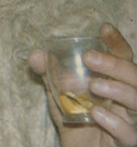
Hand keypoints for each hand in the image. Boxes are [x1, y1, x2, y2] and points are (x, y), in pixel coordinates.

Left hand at [29, 23, 136, 146]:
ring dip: (118, 90)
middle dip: (116, 65)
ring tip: (94, 86)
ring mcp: (132, 121)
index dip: (116, 42)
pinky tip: (96, 115)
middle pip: (136, 77)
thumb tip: (35, 55)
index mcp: (116, 82)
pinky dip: (115, 123)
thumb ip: (50, 74)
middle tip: (89, 57)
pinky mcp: (126, 141)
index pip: (124, 57)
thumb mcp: (60, 94)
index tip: (104, 28)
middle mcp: (129, 99)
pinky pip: (129, 133)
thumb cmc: (76, 119)